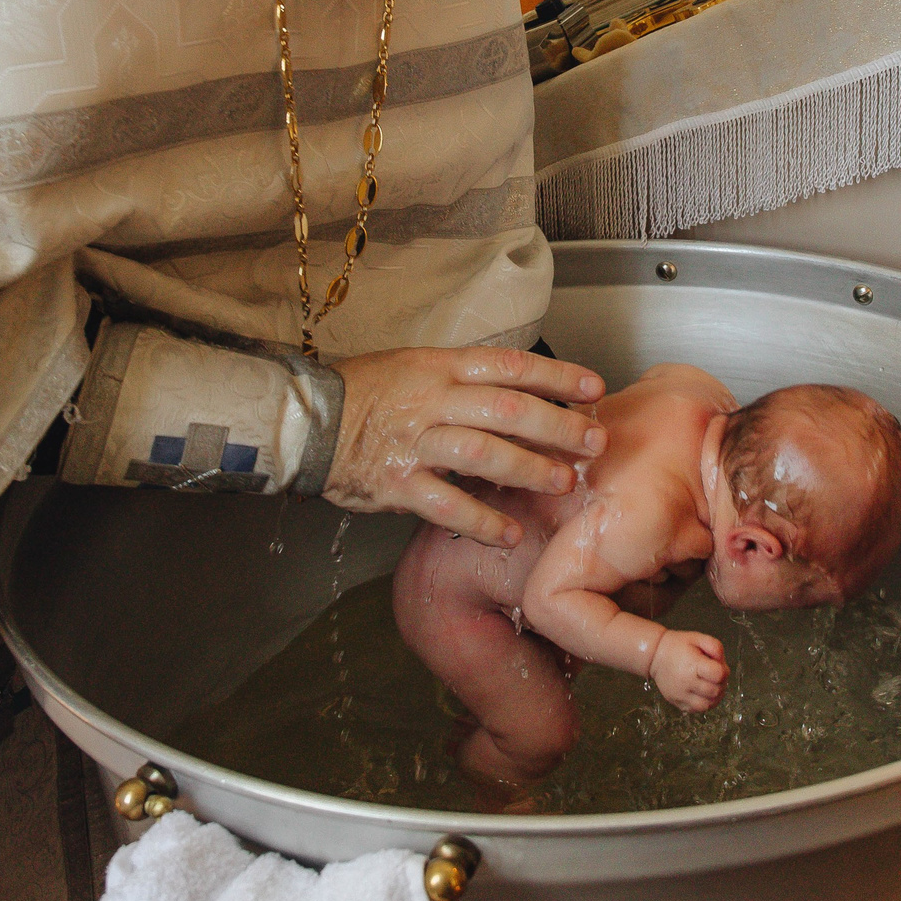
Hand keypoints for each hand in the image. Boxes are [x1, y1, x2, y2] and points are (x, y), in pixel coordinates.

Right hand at [324, 345, 605, 546]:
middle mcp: (432, 401)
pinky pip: (446, 505)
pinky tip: (510, 534)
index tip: (593, 387)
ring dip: (529, 469)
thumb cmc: (366, 393)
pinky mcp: (397, 484)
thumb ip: (464, 381)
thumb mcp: (415, 367)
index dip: (555, 376)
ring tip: (563, 483)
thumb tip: (524, 394)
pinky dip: (481, 522)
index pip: (508, 366)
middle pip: (507, 409)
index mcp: (439, 368)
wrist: (306, 421)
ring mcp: (415, 443)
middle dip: (557, 426)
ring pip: (483, 453)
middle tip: (593, 442)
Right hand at [649, 629, 727, 711]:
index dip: (724, 671)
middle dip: (721, 683)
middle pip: (715, 691)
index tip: (718, 666)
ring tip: (712, 686)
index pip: (719, 675)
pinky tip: (703, 693)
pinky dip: (705, 704)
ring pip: (708, 705)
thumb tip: (723, 662)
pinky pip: (697, 710)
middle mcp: (686, 683)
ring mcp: (681, 696)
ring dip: (715, 697)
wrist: (654, 656)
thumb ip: (715, 646)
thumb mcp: (697, 638)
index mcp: (693, 665)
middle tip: (715, 675)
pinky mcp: (678, 703)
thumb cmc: (677, 646)